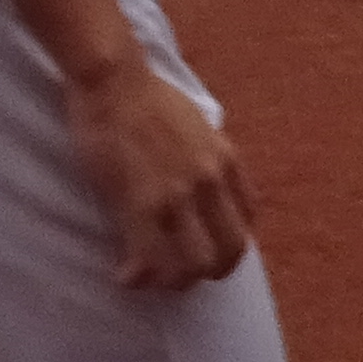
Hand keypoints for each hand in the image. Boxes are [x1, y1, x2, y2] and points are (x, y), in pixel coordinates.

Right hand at [67, 64, 257, 287]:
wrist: (114, 81)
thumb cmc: (147, 97)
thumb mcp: (198, 123)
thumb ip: (208, 156)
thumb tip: (206, 183)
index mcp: (226, 159)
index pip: (248, 220)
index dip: (228, 244)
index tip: (204, 247)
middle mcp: (210, 181)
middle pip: (230, 253)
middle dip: (207, 272)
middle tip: (180, 273)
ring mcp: (178, 195)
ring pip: (193, 266)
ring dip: (172, 281)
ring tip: (150, 276)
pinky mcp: (142, 203)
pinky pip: (151, 260)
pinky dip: (140, 277)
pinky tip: (126, 275)